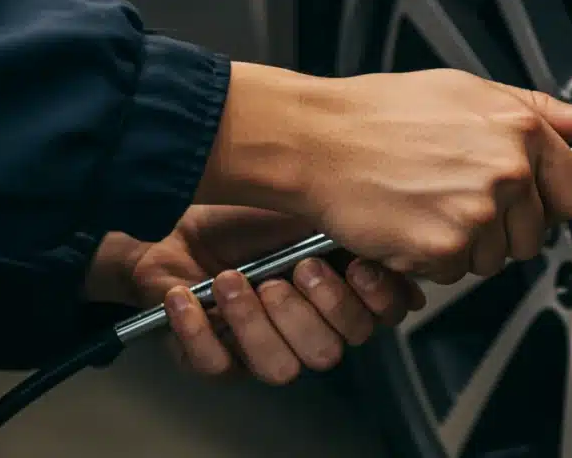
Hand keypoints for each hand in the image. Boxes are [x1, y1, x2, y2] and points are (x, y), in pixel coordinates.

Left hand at [87, 205, 424, 384]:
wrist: (174, 224)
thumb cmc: (244, 214)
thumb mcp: (305, 204)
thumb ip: (350, 222)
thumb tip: (396, 228)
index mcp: (341, 292)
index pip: (381, 318)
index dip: (375, 300)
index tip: (356, 265)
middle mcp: (308, 328)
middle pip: (332, 350)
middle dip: (313, 309)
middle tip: (294, 269)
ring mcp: (263, 349)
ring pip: (282, 368)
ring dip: (256, 323)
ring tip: (233, 281)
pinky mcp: (215, 359)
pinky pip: (217, 368)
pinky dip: (200, 330)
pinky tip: (190, 296)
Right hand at [195, 66, 571, 284]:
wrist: (317, 139)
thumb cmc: (382, 113)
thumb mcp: (469, 91)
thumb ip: (543, 111)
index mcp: (521, 129)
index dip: (549, 202)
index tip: (528, 202)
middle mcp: (508, 171)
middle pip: (534, 236)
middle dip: (500, 227)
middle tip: (455, 198)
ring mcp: (478, 213)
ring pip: (493, 258)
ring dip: (464, 245)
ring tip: (426, 204)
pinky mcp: (444, 248)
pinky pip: (452, 274)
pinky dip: (428, 260)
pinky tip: (408, 222)